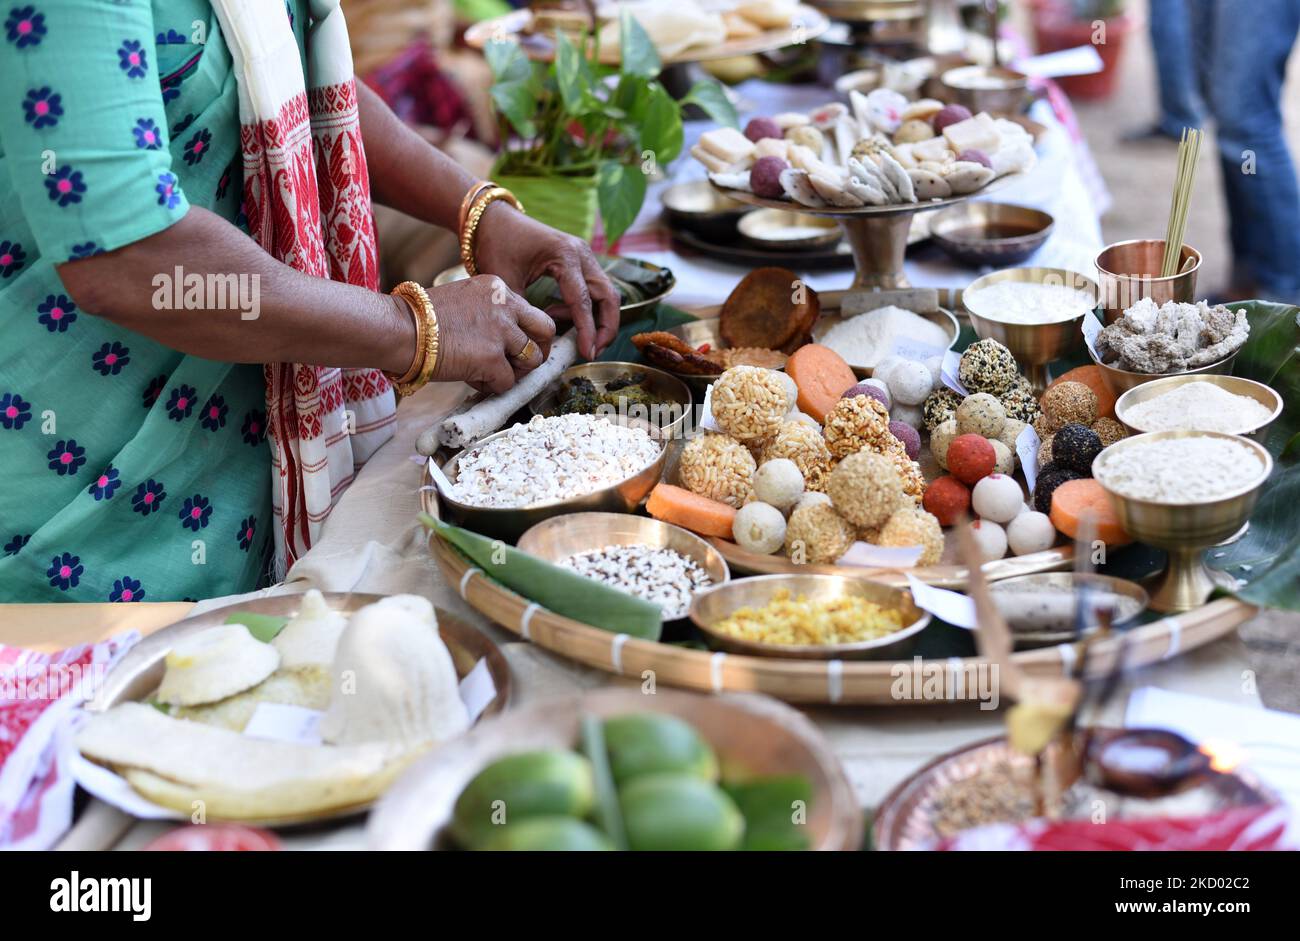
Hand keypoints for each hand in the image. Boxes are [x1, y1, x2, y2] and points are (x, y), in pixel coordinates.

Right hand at [427, 275, 555, 393]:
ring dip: (515, 372)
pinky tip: (471, 379)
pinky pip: (507, 382)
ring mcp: (501, 332)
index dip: (526, 333)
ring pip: (532, 360)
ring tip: (490, 373)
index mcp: (498, 288)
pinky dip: (492, 386)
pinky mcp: (491, 358)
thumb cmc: (419, 318)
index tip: (517, 346)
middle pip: (545, 331)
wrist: (398, 328)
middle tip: (522, 365)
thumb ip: (488, 313)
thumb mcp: (463, 300)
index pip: (530, 312)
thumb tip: (505, 340)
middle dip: (538, 351)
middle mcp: (505, 306)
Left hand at [473, 202, 619, 359]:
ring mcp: (583, 255)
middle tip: (593, 351)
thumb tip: (536, 343)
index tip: (587, 354)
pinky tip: (556, 315)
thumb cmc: (497, 244)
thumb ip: (524, 311)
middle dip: (606, 327)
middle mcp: (581, 253)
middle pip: (608, 296)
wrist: (493, 219)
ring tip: (573, 337)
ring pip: (605, 293)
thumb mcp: (505, 281)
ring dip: (597, 319)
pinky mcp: (579, 261)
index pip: (583, 300)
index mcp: (564, 254)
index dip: (587, 330)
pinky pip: (592, 289)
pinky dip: (583, 308)